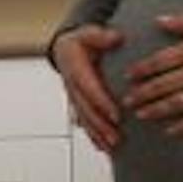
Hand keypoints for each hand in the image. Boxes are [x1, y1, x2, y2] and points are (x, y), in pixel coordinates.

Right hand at [51, 24, 124, 151]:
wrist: (65, 49)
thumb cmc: (81, 41)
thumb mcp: (89, 33)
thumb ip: (101, 36)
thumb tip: (116, 37)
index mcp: (75, 69)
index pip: (89, 88)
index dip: (102, 103)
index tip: (117, 115)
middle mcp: (71, 86)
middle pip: (86, 109)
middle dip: (101, 125)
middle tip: (116, 138)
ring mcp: (73, 98)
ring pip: (84, 119)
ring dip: (97, 135)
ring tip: (111, 148)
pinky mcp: (77, 105)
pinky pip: (84, 122)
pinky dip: (93, 136)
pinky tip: (103, 148)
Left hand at [123, 10, 182, 136]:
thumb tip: (158, 20)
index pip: (159, 62)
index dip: (141, 70)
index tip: (128, 76)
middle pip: (162, 85)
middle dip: (141, 93)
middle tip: (126, 101)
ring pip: (176, 103)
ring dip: (156, 110)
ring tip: (140, 115)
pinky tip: (171, 131)